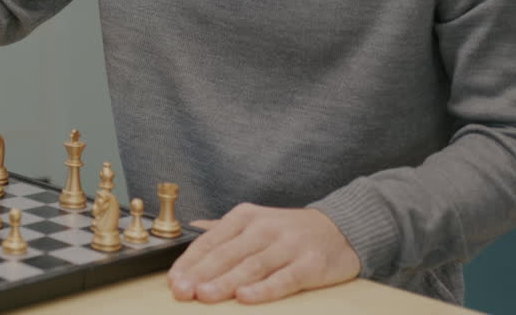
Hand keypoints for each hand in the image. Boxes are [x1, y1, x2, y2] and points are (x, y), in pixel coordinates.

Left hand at [166, 204, 360, 303]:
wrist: (341, 228)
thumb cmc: (290, 230)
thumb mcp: (255, 220)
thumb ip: (223, 227)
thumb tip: (192, 227)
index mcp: (246, 217)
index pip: (211, 241)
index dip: (190, 262)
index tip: (174, 280)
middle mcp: (264, 228)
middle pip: (227, 254)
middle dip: (201, 274)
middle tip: (182, 291)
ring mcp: (288, 245)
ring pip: (251, 266)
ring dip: (226, 282)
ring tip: (205, 295)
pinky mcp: (310, 264)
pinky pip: (284, 278)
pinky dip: (263, 289)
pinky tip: (245, 297)